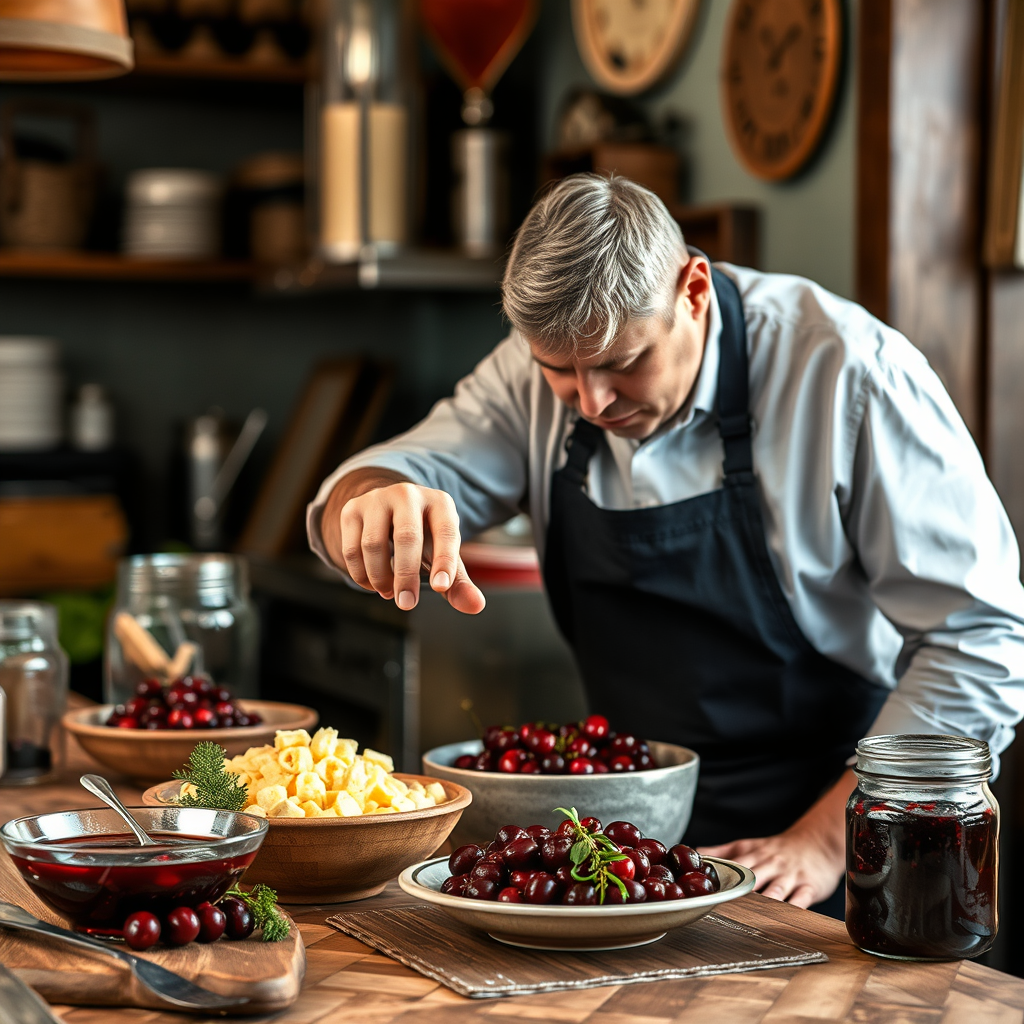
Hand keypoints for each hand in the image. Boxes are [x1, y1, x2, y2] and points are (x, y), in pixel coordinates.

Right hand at [322, 470, 485, 614]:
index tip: (440, 588)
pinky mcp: (352, 509)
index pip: (446, 531)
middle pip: (406, 536)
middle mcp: (408, 494)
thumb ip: (458, 583)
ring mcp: (377, 499)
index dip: (444, 560)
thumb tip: (476, 606)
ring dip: (380, 578)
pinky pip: (352, 549)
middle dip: (406, 575)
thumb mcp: (443, 556)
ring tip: (389, 593)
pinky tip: (373, 584)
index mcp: (440, 503)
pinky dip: (361, 575)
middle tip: (407, 604)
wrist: (390, 512)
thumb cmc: (425, 539)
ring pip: (373, 544)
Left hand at [698, 827, 842, 907]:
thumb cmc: (776, 848)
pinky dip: (794, 909)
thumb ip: (721, 852)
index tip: (708, 893)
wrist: (817, 842)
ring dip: (765, 901)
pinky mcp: (809, 886)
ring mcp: (790, 875)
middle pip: (753, 878)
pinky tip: (786, 919)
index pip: (734, 867)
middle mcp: (770, 864)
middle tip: (726, 910)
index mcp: (752, 855)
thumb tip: (694, 853)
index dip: (721, 879)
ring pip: (776, 890)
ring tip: (753, 916)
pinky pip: (802, 899)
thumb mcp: (748, 845)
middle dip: (740, 893)